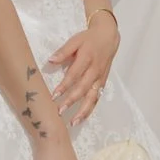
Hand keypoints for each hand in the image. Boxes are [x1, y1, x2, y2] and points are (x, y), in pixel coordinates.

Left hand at [45, 11, 118, 127]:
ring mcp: (100, 78)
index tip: (54, 96)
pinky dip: (90, 110)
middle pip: (83, 88)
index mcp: (87, 58)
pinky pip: (97, 98)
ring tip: (73, 122)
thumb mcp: (75, 40)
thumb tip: (50, 60)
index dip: (64, 86)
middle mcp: (95, 70)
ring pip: (93, 97)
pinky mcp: (103, 83)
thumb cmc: (88, 39)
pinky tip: (81, 118)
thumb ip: (63, 51)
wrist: (108, 37)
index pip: (74, 74)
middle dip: (72, 101)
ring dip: (83, 111)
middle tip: (60, 111)